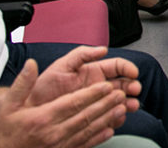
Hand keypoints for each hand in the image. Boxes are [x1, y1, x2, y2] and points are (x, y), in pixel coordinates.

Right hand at [0, 54, 133, 147]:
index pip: (72, 103)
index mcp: (43, 118)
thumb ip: (22, 84)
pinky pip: (84, 145)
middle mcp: (53, 133)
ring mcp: (59, 145)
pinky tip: (109, 130)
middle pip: (85, 116)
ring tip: (122, 109)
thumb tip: (31, 64)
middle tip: (121, 94)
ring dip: (106, 119)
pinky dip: (99, 138)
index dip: (91, 94)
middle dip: (105, 104)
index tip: (106, 85)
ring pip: (88, 130)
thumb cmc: (6, 132)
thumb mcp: (9, 106)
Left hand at [25, 46, 140, 108]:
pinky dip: (117, 117)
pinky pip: (110, 117)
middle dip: (132, 86)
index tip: (133, 73)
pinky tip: (117, 117)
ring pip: (119, 101)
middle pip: (123, 84)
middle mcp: (98, 86)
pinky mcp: (93, 117)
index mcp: (94, 71)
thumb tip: (102, 49)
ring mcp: (97, 102)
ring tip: (130, 106)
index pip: (117, 66)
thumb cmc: (44, 88)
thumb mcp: (62, 65)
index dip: (128, 68)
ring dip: (128, 102)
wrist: (32, 109)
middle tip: (134, 91)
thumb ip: (82, 54)